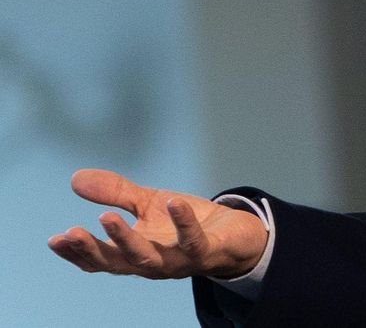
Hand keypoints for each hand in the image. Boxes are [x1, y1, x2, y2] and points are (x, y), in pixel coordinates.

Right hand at [47, 169, 268, 279]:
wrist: (234, 233)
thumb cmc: (184, 223)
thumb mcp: (147, 203)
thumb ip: (115, 193)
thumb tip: (76, 179)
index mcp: (134, 255)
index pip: (99, 261)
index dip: (76, 253)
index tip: (54, 240)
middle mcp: (153, 264)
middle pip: (117, 263)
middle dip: (93, 249)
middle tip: (71, 233)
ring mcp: (179, 261)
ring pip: (148, 259)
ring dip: (126, 240)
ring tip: (107, 216)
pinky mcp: (207, 251)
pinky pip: (193, 240)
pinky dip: (183, 221)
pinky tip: (172, 201)